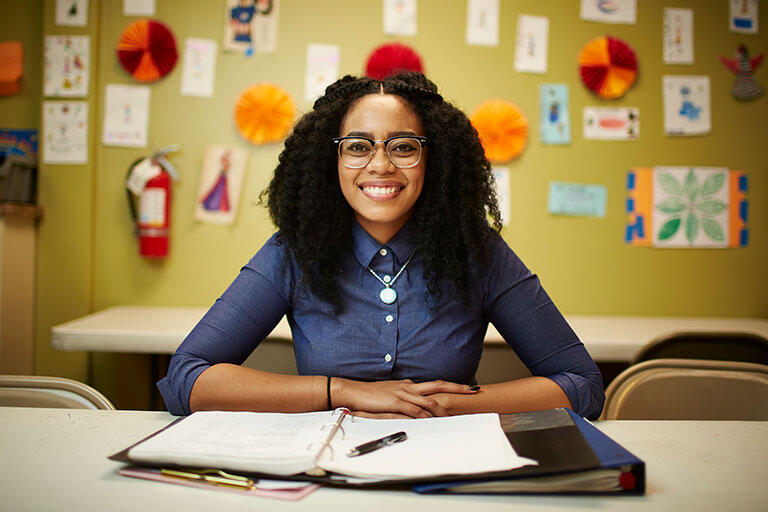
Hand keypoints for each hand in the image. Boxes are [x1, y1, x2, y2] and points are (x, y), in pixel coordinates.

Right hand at [332, 378, 477, 417]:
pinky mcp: (395, 402)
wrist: (354, 391)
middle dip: (456, 388)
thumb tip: (412, 393)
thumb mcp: (390, 391)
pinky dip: (424, 416)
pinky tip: (432, 421)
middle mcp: (409, 387)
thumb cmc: (370, 394)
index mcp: (409, 385)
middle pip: (438, 385)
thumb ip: (403, 393)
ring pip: (428, 400)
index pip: (434, 384)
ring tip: (455, 414)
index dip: (450, 386)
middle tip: (472, 390)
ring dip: (442, 408)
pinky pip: (414, 410)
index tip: (465, 387)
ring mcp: (403, 394)